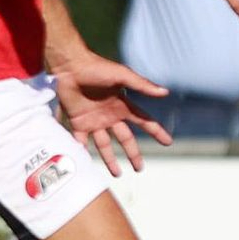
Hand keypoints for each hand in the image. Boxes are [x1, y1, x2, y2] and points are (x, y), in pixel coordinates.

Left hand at [54, 53, 171, 175]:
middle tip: (140, 169)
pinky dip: (83, 151)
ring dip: (110, 159)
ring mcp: (94, 121)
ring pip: (104, 145)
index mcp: (123, 106)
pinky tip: (86, 163)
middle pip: (125, 139)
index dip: (156, 132)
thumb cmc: (97, 68)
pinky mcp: (77, 122)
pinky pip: (80, 140)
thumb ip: (142, 85)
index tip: (168, 143)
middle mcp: (110, 116)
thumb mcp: (122, 76)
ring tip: (117, 174)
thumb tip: (165, 92)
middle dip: (133, 153)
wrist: (70, 66)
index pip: (144, 122)